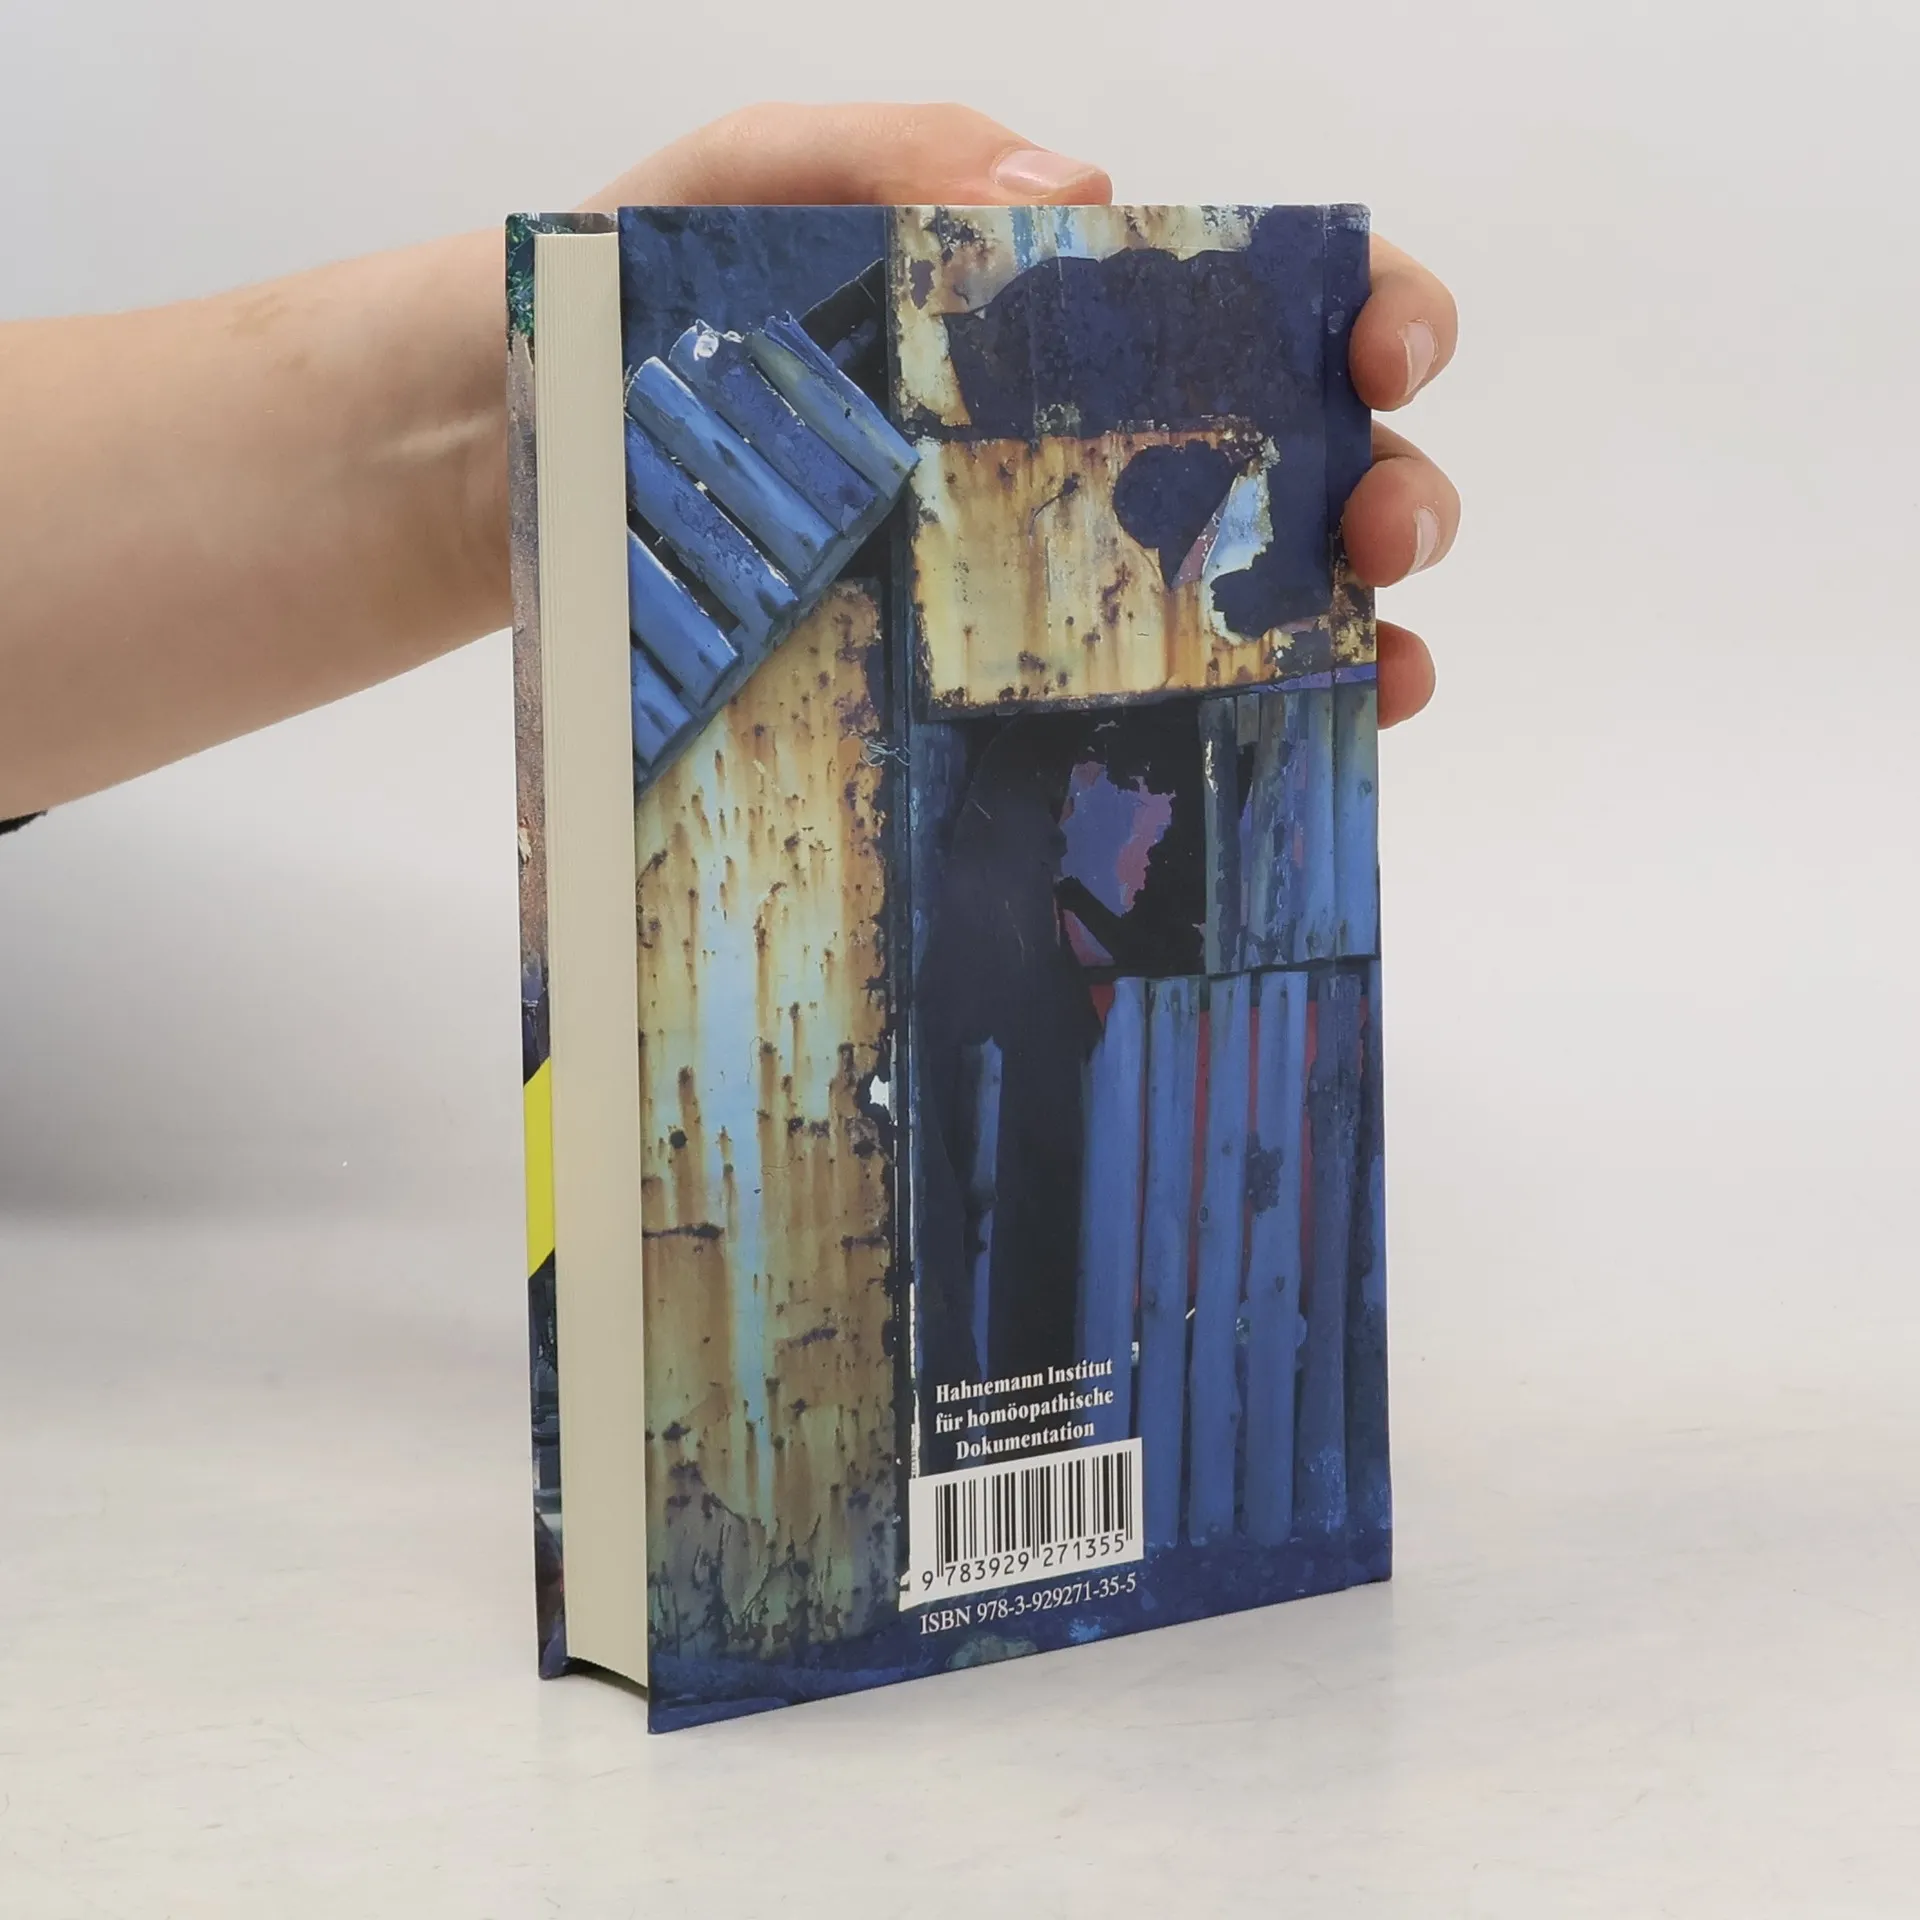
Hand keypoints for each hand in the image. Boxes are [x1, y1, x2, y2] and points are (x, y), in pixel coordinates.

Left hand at [586, 102, 1456, 727]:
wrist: (506, 464)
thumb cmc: (621, 308)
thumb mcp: (741, 187)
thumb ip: (896, 159)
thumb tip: (1082, 194)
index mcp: (1056, 311)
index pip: (1262, 292)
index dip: (1366, 310)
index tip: (1384, 354)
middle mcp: (1079, 444)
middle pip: (1298, 457)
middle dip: (1387, 485)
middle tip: (1385, 531)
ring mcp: (1041, 574)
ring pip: (1254, 598)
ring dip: (1350, 627)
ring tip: (1380, 665)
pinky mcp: (982, 685)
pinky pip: (1143, 711)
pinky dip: (1238, 728)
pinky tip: (1283, 744)